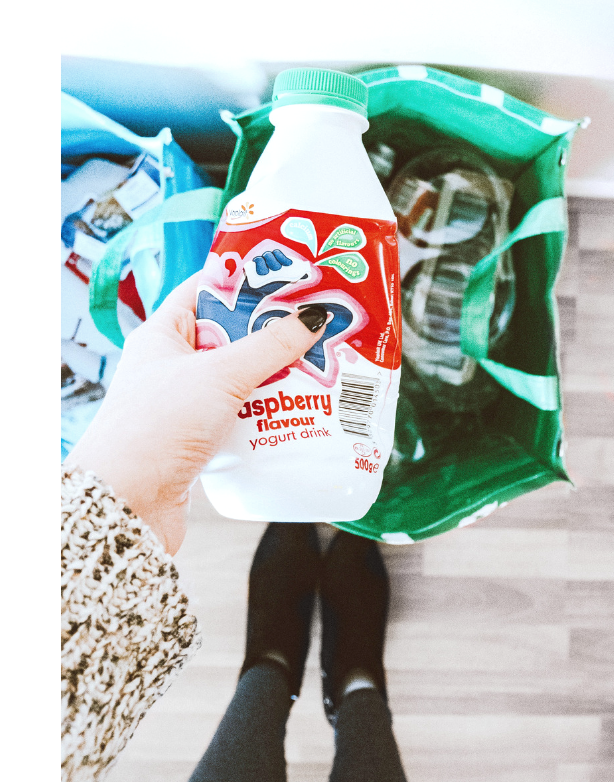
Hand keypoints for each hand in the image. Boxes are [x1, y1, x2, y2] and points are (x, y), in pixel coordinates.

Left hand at [66, 273, 326, 553]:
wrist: (127, 505)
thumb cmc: (155, 428)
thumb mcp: (219, 375)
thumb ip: (268, 346)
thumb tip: (309, 319)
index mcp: (162, 334)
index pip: (206, 290)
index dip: (246, 280)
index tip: (289, 276)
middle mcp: (170, 366)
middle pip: (230, 336)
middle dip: (271, 333)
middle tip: (316, 325)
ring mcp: (183, 405)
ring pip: (239, 380)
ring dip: (274, 377)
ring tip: (317, 367)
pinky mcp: (197, 441)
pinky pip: (240, 416)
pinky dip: (266, 414)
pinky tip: (296, 412)